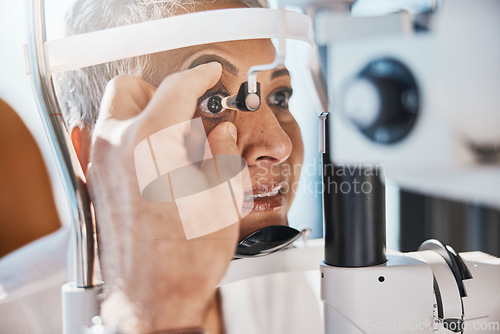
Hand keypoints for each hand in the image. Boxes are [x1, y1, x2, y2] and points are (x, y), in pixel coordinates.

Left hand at [87, 63, 241, 332]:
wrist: (153, 298)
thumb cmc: (185, 257)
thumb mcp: (222, 196)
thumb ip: (223, 151)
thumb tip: (222, 132)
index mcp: (151, 141)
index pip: (176, 87)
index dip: (200, 76)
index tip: (210, 75)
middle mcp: (117, 147)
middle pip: (131, 90)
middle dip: (162, 92)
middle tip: (190, 110)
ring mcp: (101, 166)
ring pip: (118, 115)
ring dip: (147, 115)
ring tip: (180, 142)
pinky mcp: (98, 185)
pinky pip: (113, 142)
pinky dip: (136, 139)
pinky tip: (164, 166)